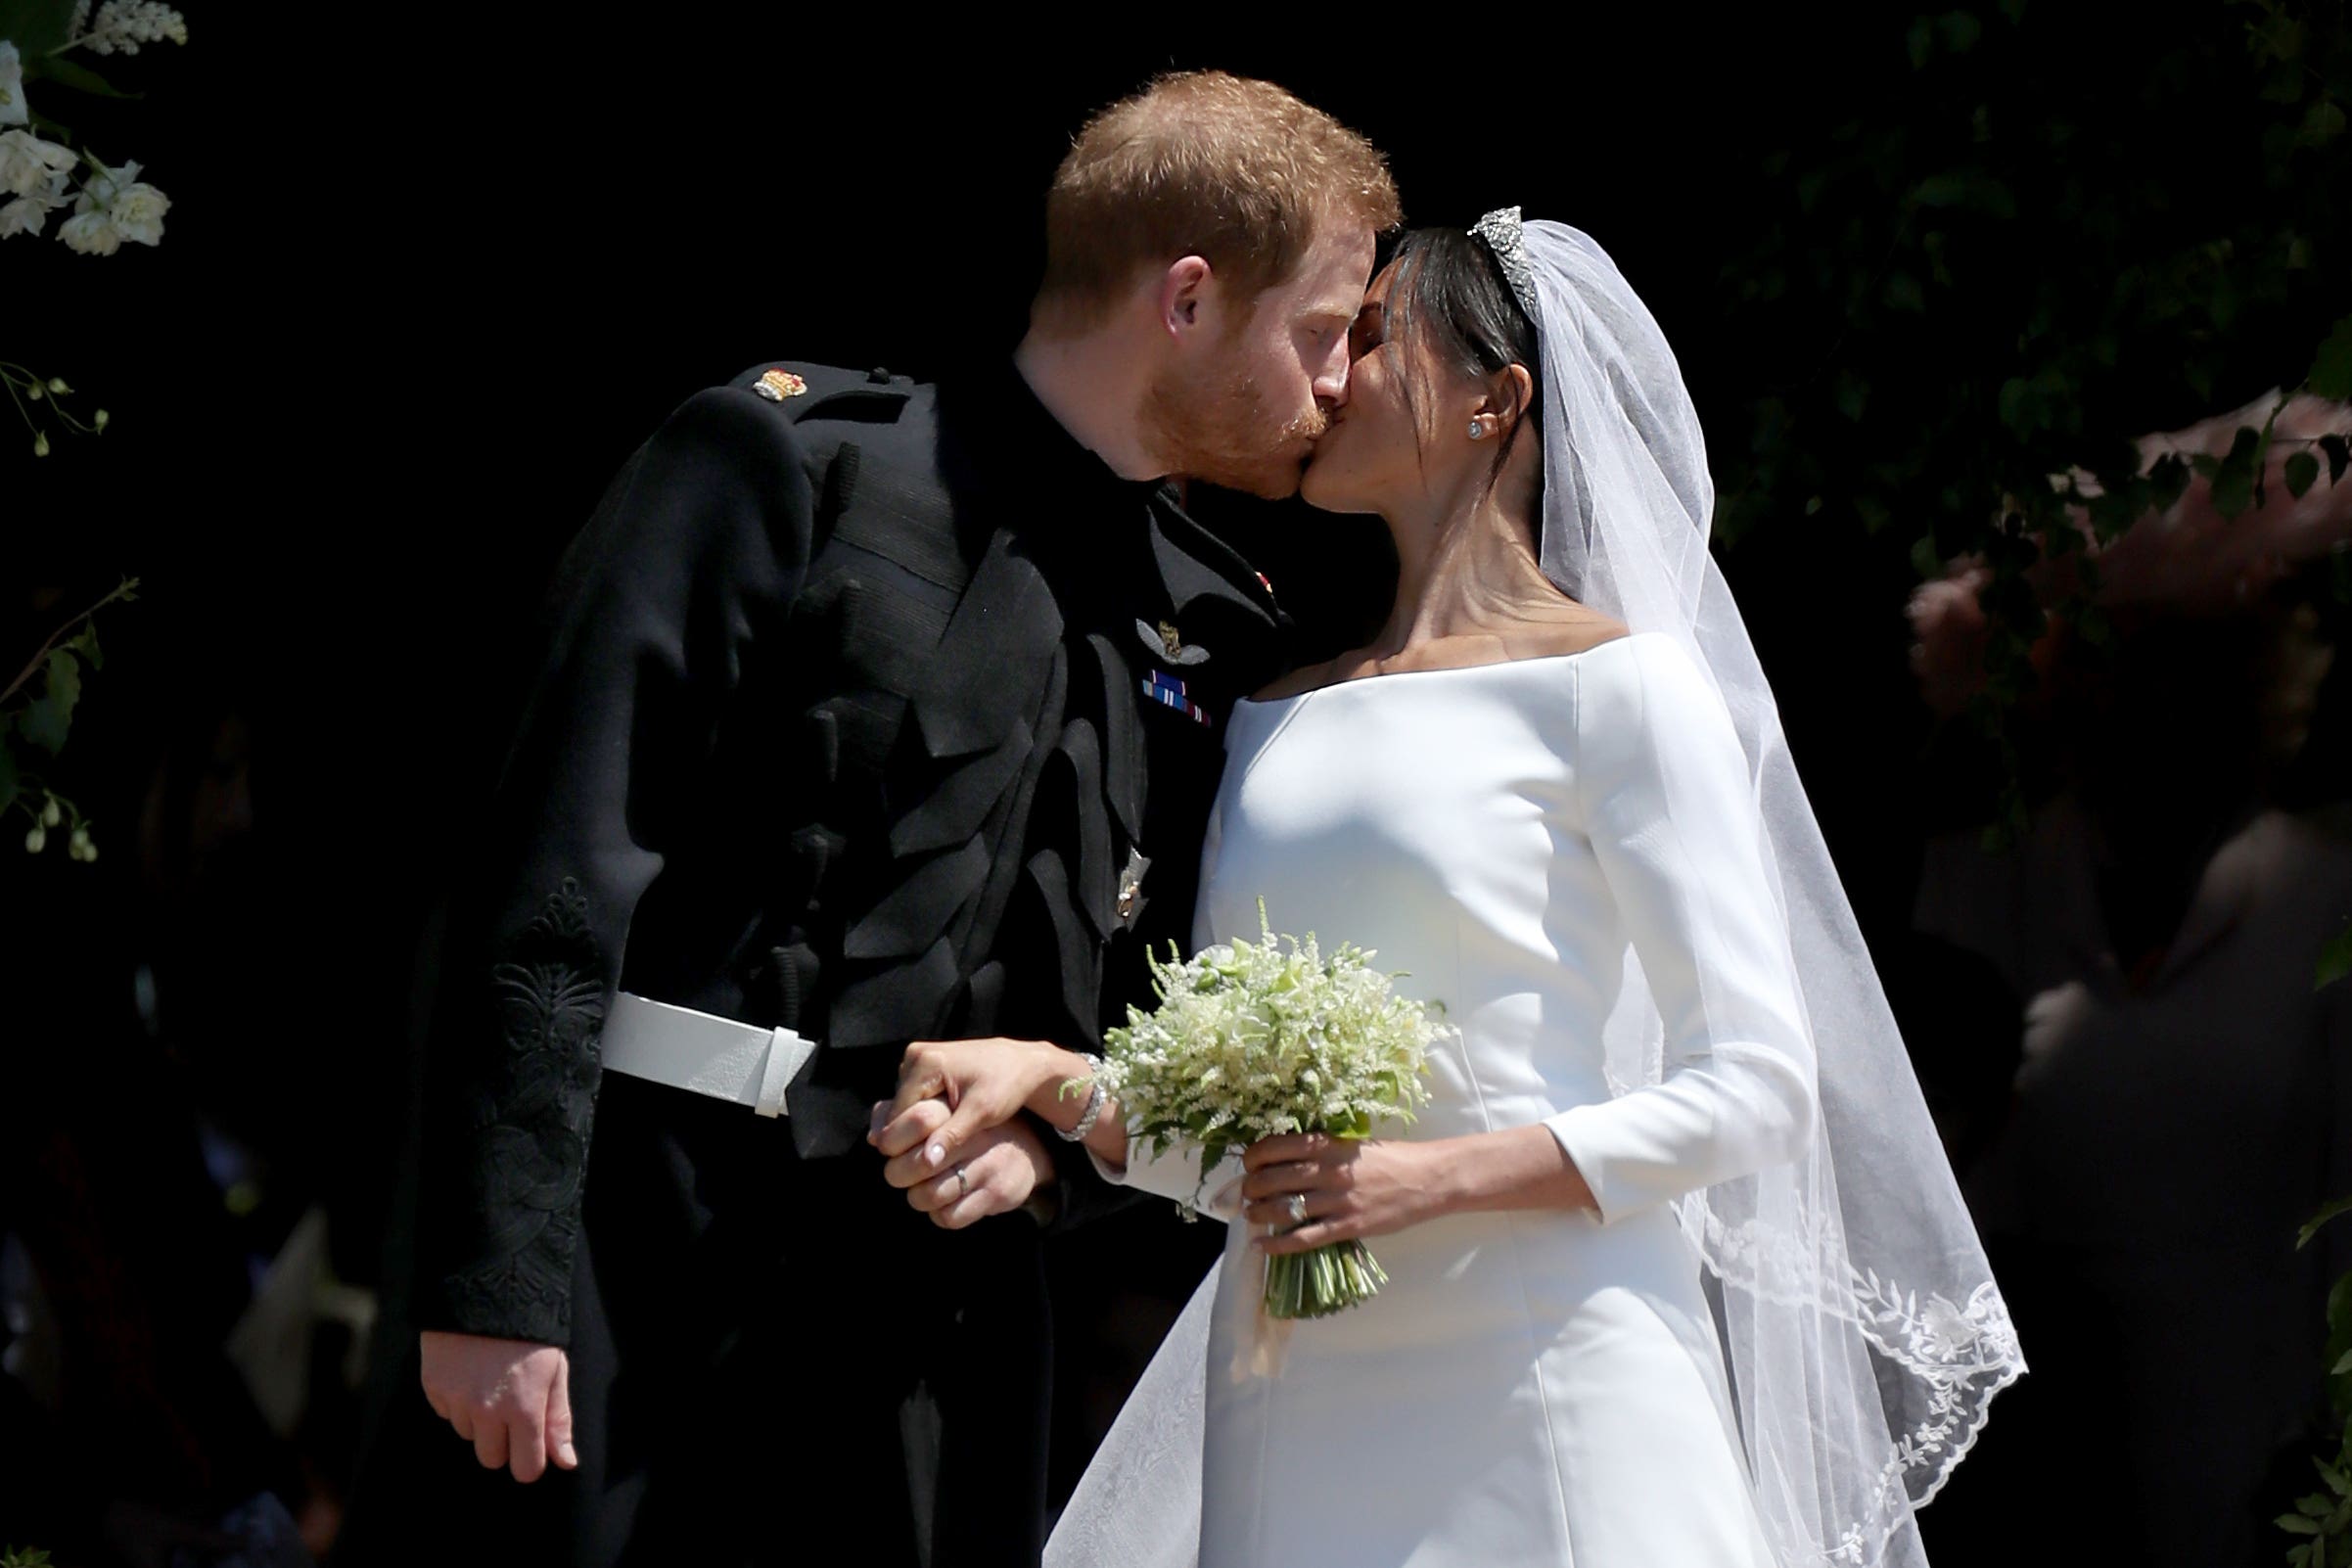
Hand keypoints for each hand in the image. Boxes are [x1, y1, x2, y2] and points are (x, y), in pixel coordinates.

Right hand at [418, 1330, 576, 1481]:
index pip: (525, 1470)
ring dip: (479, 1418)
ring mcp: (457, 1401)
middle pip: (491, 1459)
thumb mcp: (555, 1372)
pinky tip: (470, 1372)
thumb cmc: (531, 1334)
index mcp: (524, 1408)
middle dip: (502, 1442)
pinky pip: (447, 1413)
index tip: (532, 1446)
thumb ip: (558, 1420)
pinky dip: (458, 1401)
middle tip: (510, 1408)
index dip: (530, 1461)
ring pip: (468, 1434)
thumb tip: (566, 1463)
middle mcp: (488, 1411)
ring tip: (490, 1380)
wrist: (487, 1290)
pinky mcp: (434, 1388)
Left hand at [869, 1096, 1056, 1227]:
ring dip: (917, 1197)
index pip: (918, 1120)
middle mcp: (976, 1135)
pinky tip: (943, 1203)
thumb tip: (874, 1138)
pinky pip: (949, 1216)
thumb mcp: (941, 1112)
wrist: (1027, 1149)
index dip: (893, 1140)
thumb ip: (901, 1115)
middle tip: (901, 1174)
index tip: (892, 1148)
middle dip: (898, 1174)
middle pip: (917, 1163)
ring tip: (922, 1189)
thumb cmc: (967, 1130)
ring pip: (929, 1195)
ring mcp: (988, 1165)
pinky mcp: (997, 1193)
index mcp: (959, 1110)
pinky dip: (938, 1214)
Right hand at [871, 1036, 1076, 1175]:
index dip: (908, 1143)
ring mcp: (917, 1057)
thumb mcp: (983, 1113)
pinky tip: (942, 1126)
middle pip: (898, 1110)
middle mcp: (915, 1055)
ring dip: (917, 1125)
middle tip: (936, 1153)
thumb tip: (927, 1162)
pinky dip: (924, 1114)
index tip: (926, 1164)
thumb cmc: (1008, 1086)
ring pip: (903, 1106)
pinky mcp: (924, 1064)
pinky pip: (913, 1098)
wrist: (1023, 1063)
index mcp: (926, 1062)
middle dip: (913, 1134)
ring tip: (943, 1139)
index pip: (898, 1115)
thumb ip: (953, 1135)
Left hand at [1240, 1134, 1443, 1255]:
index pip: (1275, 1147)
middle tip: (1245, 1193)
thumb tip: (1285, 1159)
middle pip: (1271, 1179)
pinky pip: (1304, 1238)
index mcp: (1327, 1145)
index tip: (1249, 1164)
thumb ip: (1321, 1150)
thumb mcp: (1352, 1143)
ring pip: (1282, 1208)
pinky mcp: (1347, 1226)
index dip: (1254, 1157)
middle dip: (1250, 1188)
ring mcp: (1337, 1200)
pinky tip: (1262, 1245)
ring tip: (1250, 1216)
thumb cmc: (1391, 1158)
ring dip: (1258, 1213)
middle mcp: (1327, 1171)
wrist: (1427, 1179)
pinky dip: (1278, 1243)